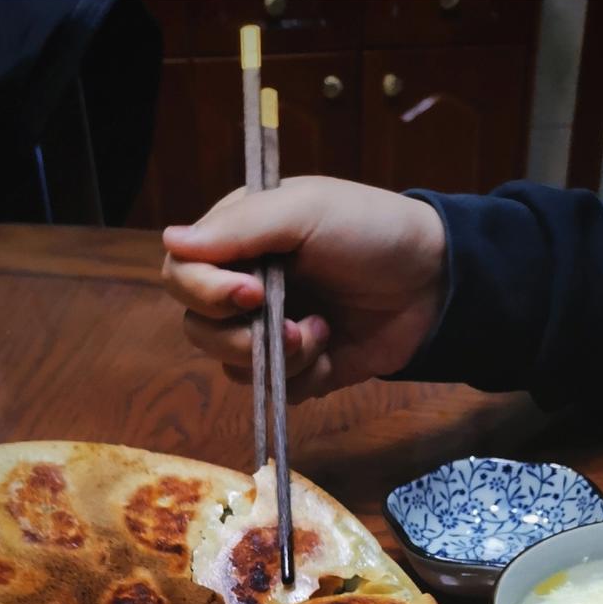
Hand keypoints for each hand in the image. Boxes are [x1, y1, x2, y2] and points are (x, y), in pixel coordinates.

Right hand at [162, 177, 445, 402]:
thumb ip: (240, 227)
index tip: (250, 292)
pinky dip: (300, 377)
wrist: (433, 281)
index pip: (182, 273)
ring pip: (231, 365)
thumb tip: (169, 241)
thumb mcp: (306, 212)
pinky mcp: (299, 368)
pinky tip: (330, 350)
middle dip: (237, 334)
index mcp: (238, 241)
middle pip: (197, 327)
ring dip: (276, 356)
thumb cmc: (371, 230)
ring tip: (318, 334)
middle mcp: (244, 287)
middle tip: (285, 325)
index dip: (205, 291)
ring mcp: (270, 331)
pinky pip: (272, 391)